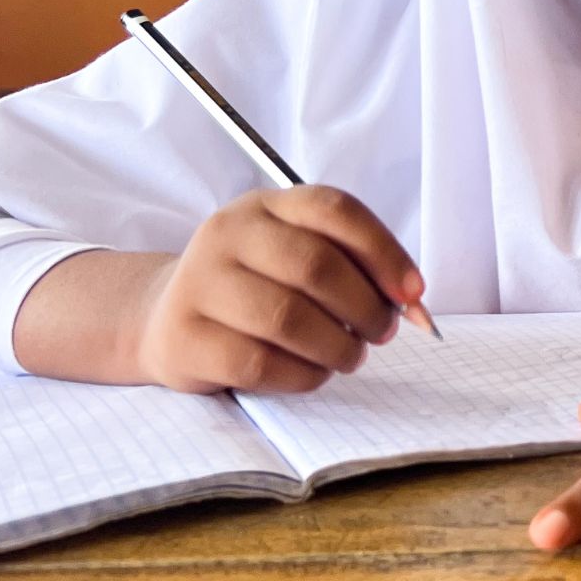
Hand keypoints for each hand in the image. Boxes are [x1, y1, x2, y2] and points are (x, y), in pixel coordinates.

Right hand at [133, 186, 417, 393]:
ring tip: (350, 355)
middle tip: (382, 332)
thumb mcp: (299, 257)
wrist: (166, 317)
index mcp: (266, 206)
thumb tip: (413, 302)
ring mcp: (198, 283)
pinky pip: (259, 363)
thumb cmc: (256, 287)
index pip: (335, 210)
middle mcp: (227, 234)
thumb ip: (356, 268)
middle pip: (315, 265)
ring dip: (337, 346)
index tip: (414, 293)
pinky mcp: (184, 337)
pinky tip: (313, 372)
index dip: (385, 252)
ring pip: (288, 318)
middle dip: (366, 306)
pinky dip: (302, 375)